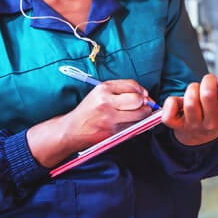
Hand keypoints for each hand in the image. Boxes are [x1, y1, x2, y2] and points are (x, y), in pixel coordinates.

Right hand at [28, 79, 154, 166]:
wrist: (72, 130)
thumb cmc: (89, 110)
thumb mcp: (100, 93)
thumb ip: (121, 90)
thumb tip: (145, 95)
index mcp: (103, 89)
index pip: (132, 86)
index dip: (142, 91)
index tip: (144, 95)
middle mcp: (105, 102)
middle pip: (137, 100)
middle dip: (144, 103)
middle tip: (144, 105)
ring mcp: (108, 118)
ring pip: (138, 115)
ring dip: (143, 114)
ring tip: (138, 114)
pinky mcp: (111, 132)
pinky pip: (131, 126)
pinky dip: (135, 124)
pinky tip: (129, 122)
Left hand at [161, 73, 217, 146]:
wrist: (199, 136)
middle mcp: (213, 123)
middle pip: (208, 96)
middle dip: (207, 82)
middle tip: (209, 82)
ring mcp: (194, 125)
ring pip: (190, 101)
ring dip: (191, 89)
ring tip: (196, 91)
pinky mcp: (176, 126)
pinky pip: (169, 113)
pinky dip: (171, 103)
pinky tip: (177, 102)